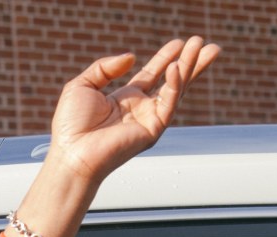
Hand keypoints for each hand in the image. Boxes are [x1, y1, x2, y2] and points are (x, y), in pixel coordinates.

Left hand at [48, 37, 220, 185]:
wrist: (71, 153)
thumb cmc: (70, 126)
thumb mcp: (82, 85)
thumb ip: (105, 67)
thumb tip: (131, 57)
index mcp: (124, 99)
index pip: (151, 75)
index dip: (165, 58)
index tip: (180, 43)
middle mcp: (139, 109)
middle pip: (171, 81)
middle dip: (190, 63)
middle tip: (206, 44)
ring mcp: (148, 120)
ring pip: (175, 90)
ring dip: (190, 68)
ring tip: (203, 48)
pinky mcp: (152, 130)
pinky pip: (168, 105)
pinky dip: (174, 86)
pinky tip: (176, 68)